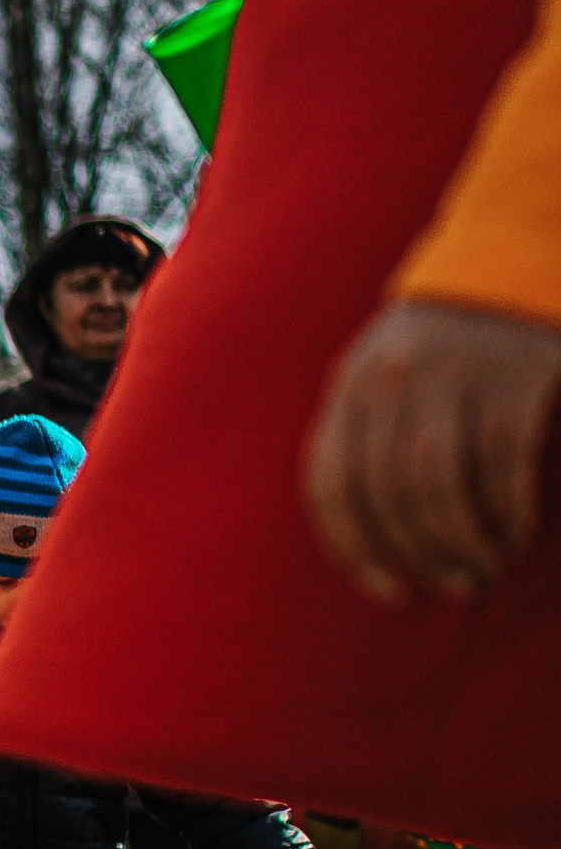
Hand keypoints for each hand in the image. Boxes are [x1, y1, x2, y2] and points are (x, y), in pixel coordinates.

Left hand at [303, 300, 560, 602]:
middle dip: (420, 554)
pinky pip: (501, 464)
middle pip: (387, 497)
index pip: (331, 489)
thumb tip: (364, 536)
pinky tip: (516, 530)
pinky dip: (507, 510)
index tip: (387, 588)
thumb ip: (362, 440)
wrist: (507, 260)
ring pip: (439, 487)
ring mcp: (452, 378)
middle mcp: (389, 384)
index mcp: (348, 390)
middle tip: (454, 584)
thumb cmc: (438, 345)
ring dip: (462, 541)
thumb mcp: (379, 378)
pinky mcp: (514, 378)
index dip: (354, 550)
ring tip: (485, 565)